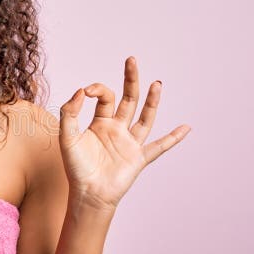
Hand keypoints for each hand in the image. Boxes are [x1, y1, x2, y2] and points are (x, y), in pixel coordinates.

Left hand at [58, 56, 190, 212]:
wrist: (87, 194)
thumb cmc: (76, 168)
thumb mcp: (67, 137)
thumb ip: (70, 113)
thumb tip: (80, 91)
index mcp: (100, 122)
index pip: (104, 97)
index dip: (97, 89)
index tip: (87, 91)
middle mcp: (117, 129)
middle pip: (128, 99)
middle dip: (130, 80)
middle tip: (131, 60)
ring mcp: (130, 143)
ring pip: (145, 118)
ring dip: (151, 101)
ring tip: (157, 83)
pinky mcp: (138, 158)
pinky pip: (159, 147)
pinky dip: (173, 138)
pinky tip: (186, 128)